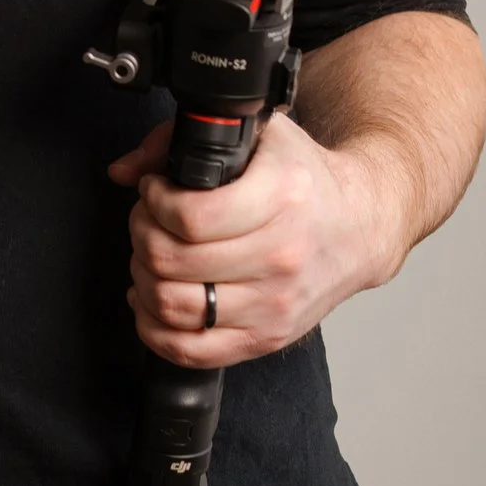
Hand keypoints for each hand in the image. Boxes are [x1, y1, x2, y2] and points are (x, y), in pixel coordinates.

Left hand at [110, 110, 410, 365]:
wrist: (360, 227)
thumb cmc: (305, 180)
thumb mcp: (259, 134)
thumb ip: (181, 139)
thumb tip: (124, 170)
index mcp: (282, 197)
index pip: (189, 217)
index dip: (153, 202)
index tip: (155, 191)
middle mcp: (281, 255)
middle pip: (171, 260)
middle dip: (142, 234)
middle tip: (149, 221)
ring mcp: (274, 303)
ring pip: (172, 306)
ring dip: (144, 278)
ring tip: (153, 257)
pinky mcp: (267, 338)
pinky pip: (190, 350)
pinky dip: (154, 329)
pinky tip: (153, 301)